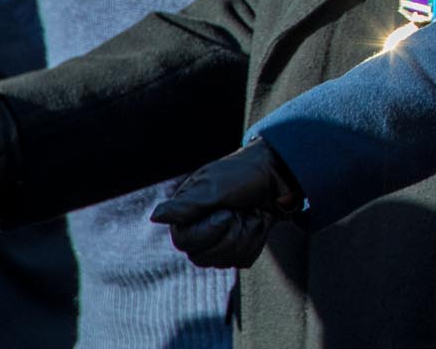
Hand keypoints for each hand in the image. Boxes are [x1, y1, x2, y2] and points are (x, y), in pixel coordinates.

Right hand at [149, 140, 300, 268]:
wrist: (280, 174)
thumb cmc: (244, 174)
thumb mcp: (214, 187)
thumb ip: (186, 206)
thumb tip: (156, 217)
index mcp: (187, 215)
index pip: (185, 243)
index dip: (209, 231)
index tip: (227, 211)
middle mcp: (199, 231)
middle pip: (204, 258)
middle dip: (231, 233)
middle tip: (241, 210)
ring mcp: (220, 241)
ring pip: (227, 261)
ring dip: (247, 234)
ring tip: (251, 212)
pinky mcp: (240, 247)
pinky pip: (244, 259)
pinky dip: (256, 239)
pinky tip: (259, 221)